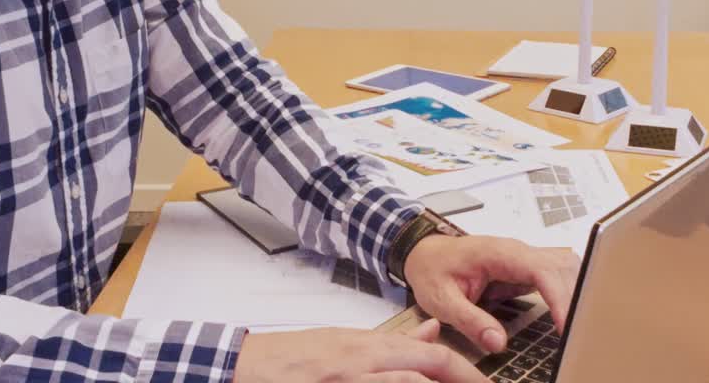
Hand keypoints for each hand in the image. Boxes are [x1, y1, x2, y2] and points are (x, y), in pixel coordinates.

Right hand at [232, 319, 488, 382]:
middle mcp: (361, 366)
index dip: (466, 373)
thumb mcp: (346, 341)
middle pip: (422, 373)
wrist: (242, 367)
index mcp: (369, 348)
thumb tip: (433, 332)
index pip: (432, 356)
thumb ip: (393, 342)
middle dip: (458, 381)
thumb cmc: (294, 357)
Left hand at [403, 235, 579, 353]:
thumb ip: (470, 320)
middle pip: (561, 266)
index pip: (541, 270)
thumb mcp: (442, 300)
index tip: (567, 324)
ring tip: (576, 324)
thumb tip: (498, 343)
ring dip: (574, 291)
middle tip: (576, 331)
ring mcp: (522, 257)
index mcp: (497, 253)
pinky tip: (567, 313)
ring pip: (564, 266)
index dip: (559, 297)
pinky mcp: (524, 267)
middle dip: (573, 297)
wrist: (424, 253)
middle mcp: (516, 250)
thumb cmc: (431, 270)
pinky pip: (555, 273)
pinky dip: (566, 291)